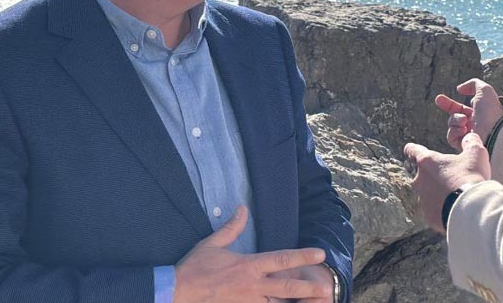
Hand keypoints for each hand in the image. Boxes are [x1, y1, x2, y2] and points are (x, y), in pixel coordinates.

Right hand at [173, 206, 330, 302]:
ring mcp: (248, 302)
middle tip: (325, 288)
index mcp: (249, 265)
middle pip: (287, 287)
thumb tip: (243, 208)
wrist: (177, 292)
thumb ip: (232, 227)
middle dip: (307, 288)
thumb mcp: (213, 243)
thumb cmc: (195, 268)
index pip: (282, 259)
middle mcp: (253, 285)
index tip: (320, 254)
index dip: (303, 256)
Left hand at [404, 133, 490, 232]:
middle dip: (434, 176)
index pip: (412, 150)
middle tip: (451, 179)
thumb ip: (471, 142)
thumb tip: (470, 137)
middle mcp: (419, 181)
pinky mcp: (429, 216)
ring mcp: (423, 200)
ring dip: (439, 194)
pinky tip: (456, 210)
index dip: (413, 149)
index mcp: (427, 162)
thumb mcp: (476, 153)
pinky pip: (435, 211)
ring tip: (457, 197)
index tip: (411, 150)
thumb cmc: (471, 178)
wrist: (471, 209)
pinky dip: (443, 210)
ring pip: (428, 194)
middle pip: (422, 175)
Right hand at [435, 78, 502, 149]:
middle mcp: (473, 125)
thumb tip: (459, 89)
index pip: (461, 108)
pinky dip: (455, 131)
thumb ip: (473, 84)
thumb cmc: (491, 112)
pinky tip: (464, 130)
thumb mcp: (485, 91)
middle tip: (438, 99)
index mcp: (479, 115)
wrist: (494, 134)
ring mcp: (468, 135)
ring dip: (456, 119)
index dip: (450, 103)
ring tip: (464, 121)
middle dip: (447, 106)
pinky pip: (451, 137)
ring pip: (452, 124)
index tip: (440, 98)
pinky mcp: (463, 146)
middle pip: (454, 115)